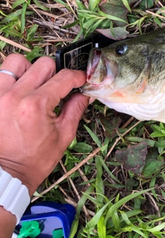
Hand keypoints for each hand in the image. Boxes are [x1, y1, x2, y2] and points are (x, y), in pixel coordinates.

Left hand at [0, 54, 88, 194]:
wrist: (5, 175)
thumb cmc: (32, 161)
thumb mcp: (63, 136)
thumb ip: (75, 110)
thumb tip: (83, 94)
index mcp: (37, 105)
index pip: (64, 77)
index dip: (77, 77)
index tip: (80, 80)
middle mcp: (15, 96)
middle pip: (43, 64)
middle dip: (56, 73)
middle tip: (58, 86)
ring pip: (17, 63)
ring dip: (29, 71)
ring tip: (33, 85)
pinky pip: (0, 76)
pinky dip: (11, 79)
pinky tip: (18, 93)